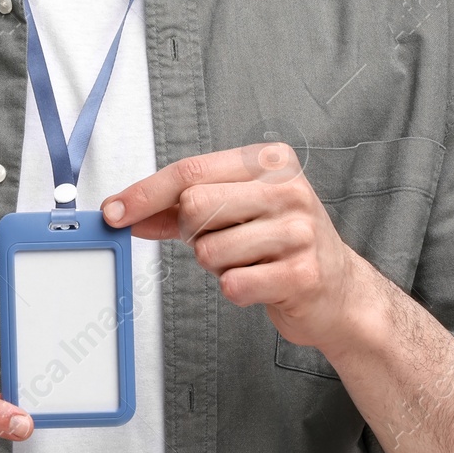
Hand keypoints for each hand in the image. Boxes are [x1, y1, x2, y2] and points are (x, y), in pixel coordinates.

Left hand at [101, 142, 356, 354]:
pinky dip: (236, 289)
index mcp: (270, 161)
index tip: (114, 211)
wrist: (339, 291)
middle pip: (194, 205)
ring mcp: (299, 230)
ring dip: (217, 265)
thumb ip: (179, 208)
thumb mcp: (235, 211)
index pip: (190, 171)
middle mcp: (288, 188)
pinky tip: (261, 281)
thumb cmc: (281, 244)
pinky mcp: (303, 273)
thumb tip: (126, 212)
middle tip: (220, 241)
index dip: (144, 193)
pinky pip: (234, 284)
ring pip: (210, 250)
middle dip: (193, 233)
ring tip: (249, 261)